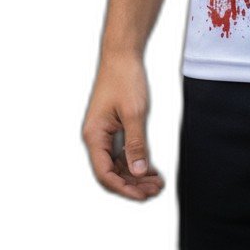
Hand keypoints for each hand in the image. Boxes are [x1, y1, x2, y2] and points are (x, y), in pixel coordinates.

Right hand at [81, 51, 164, 201]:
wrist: (122, 55)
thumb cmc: (124, 78)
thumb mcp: (134, 113)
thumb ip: (136, 143)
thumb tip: (138, 171)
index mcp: (94, 135)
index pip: (105, 173)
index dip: (123, 188)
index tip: (142, 195)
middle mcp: (96, 137)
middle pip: (111, 172)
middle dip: (132, 184)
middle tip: (154, 190)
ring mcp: (103, 133)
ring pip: (116, 164)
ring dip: (135, 175)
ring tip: (155, 182)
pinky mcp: (112, 127)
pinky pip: (120, 152)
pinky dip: (134, 161)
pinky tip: (149, 168)